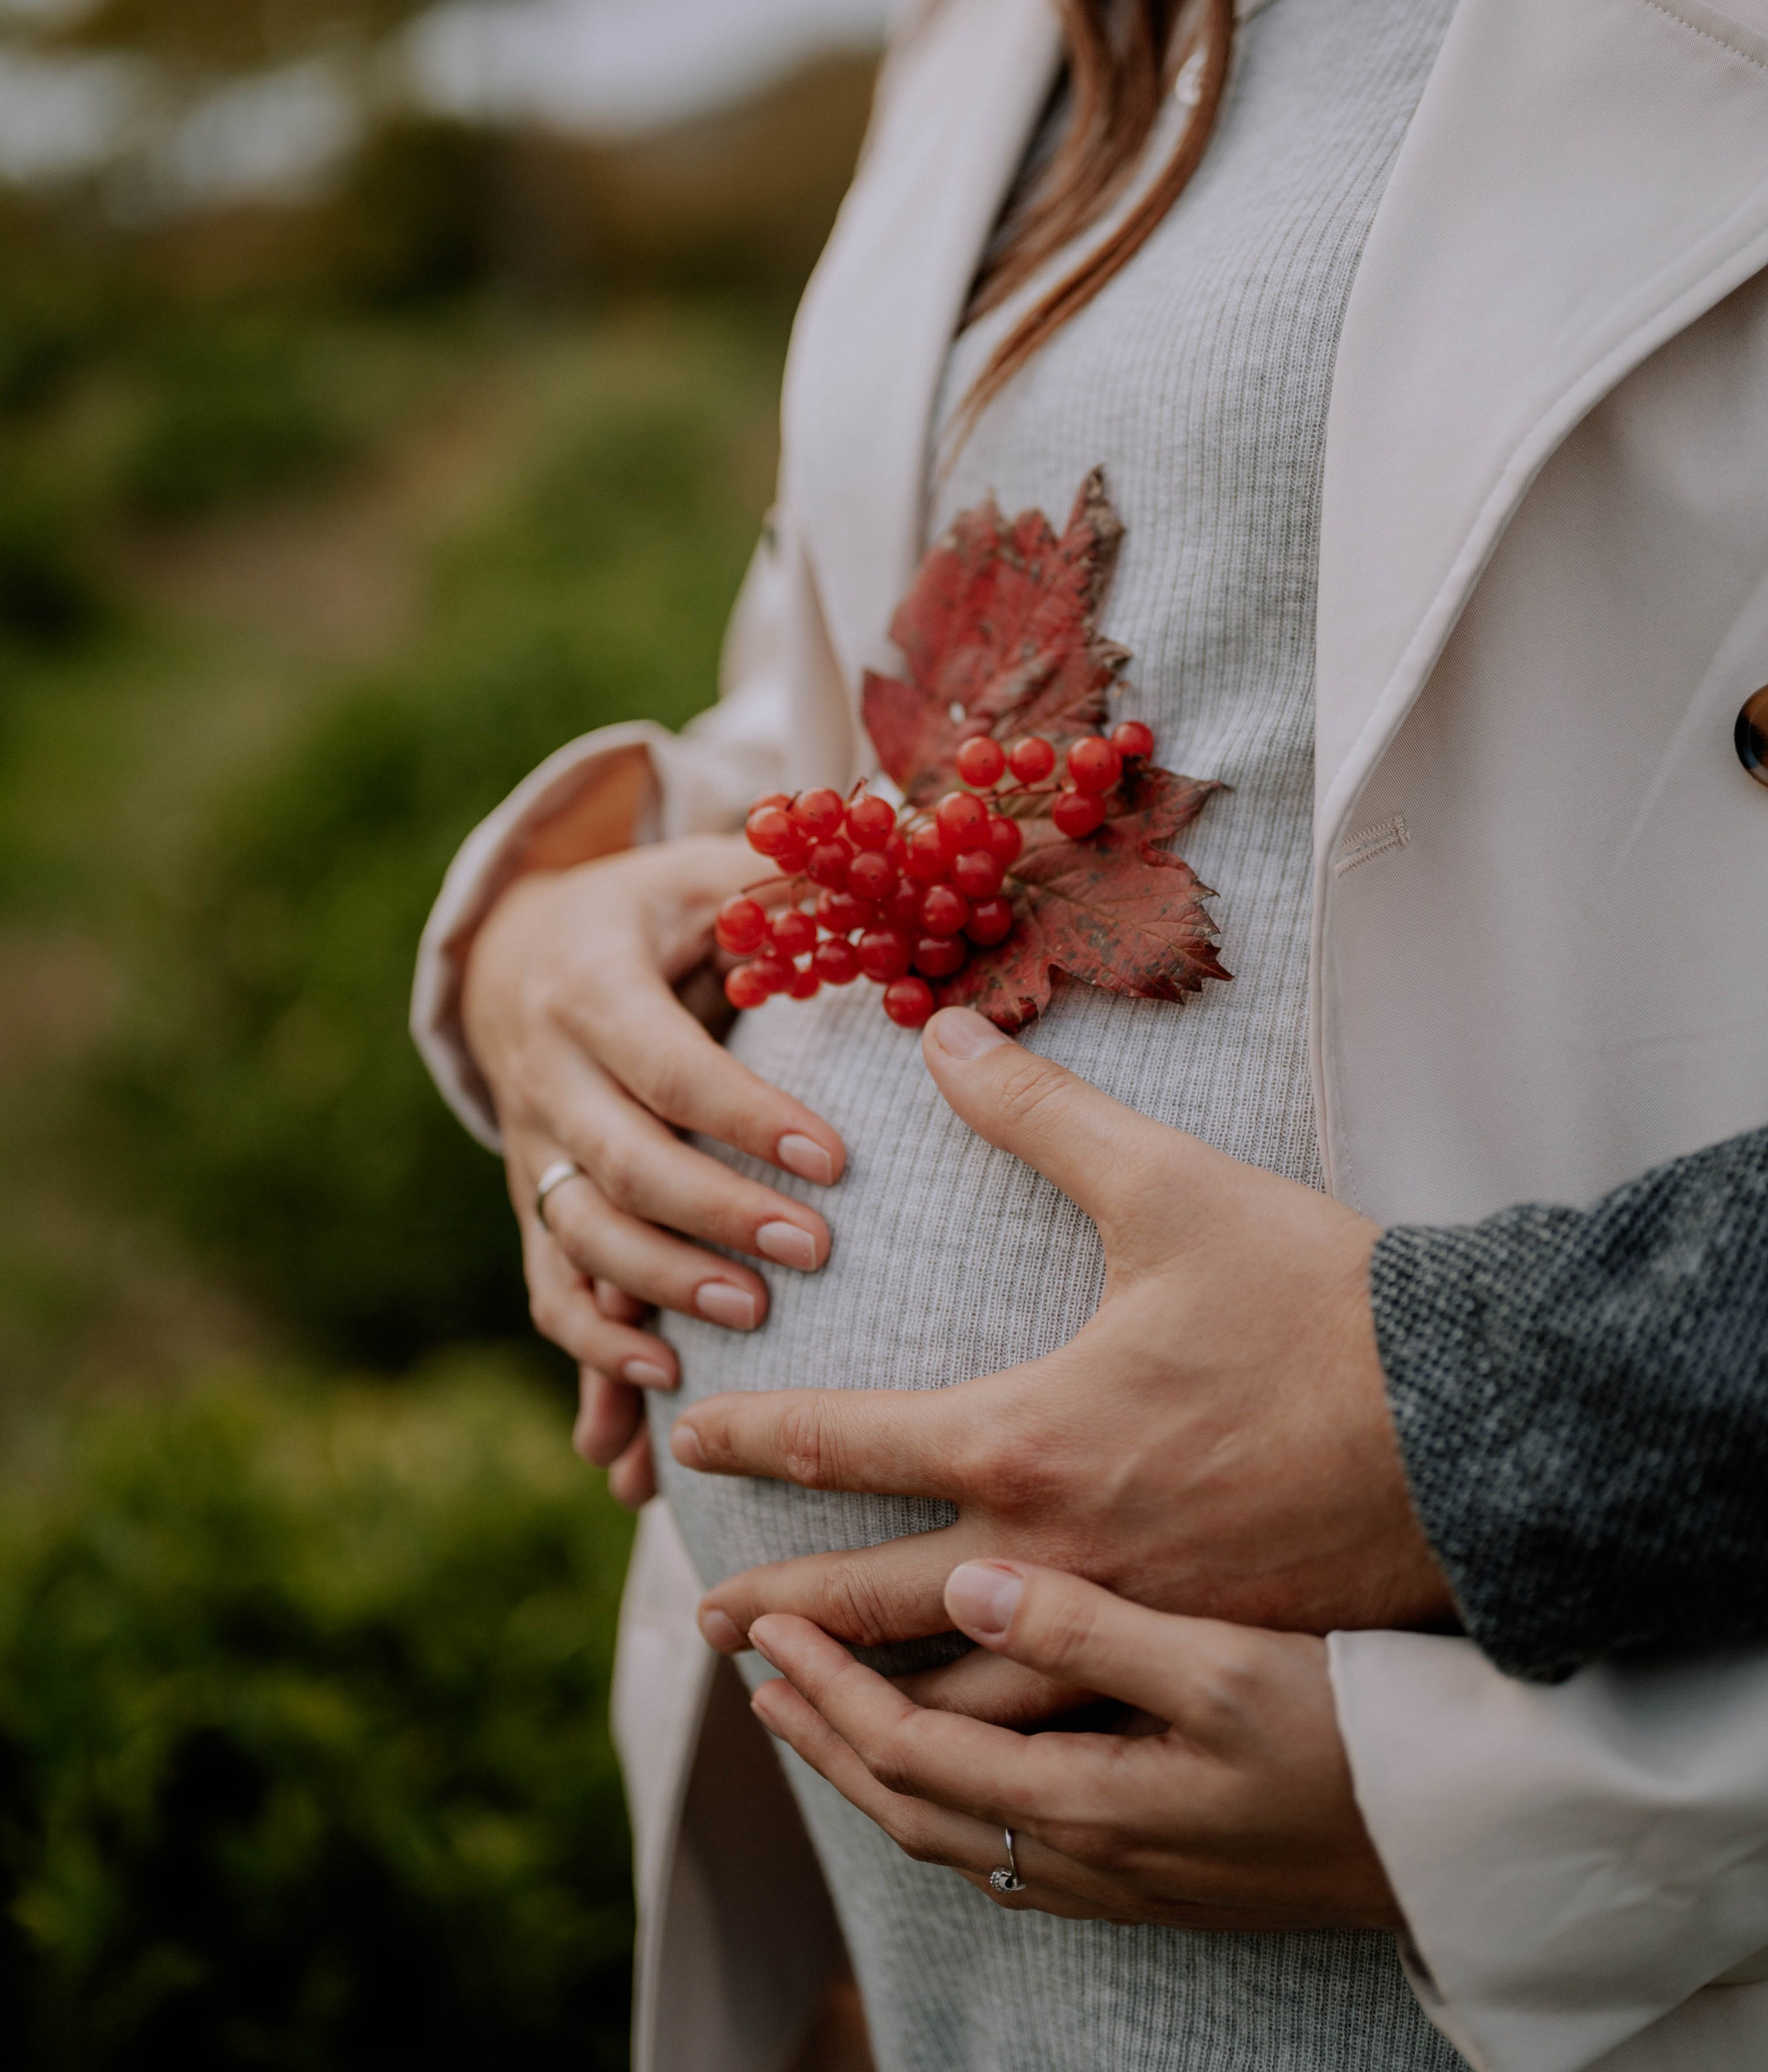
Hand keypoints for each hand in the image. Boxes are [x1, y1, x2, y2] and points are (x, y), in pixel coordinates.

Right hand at [463, 836, 846, 1506]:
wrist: (515, 950)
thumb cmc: (651, 908)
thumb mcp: (702, 870)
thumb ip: (789, 875)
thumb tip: (913, 849)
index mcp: (591, 986)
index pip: (670, 1066)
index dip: (746, 1116)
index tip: (837, 1159)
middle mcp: (547, 1073)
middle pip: (621, 1163)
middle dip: (715, 1214)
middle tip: (814, 1251)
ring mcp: (531, 1148)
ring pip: (578, 1236)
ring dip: (656, 1292)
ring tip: (748, 1322)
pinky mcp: (531, 1204)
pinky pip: (548, 1289)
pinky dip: (589, 1357)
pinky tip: (646, 1411)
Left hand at [676, 1007, 1449, 1675]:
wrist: (1477, 1431)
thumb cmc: (1322, 1304)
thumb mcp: (1173, 1186)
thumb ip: (1042, 1114)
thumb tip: (948, 1029)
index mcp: (1029, 1440)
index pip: (847, 1446)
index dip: (756, 1441)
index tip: (689, 1445)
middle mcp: (1054, 1555)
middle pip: (872, 1605)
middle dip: (782, 1620)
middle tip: (708, 1625)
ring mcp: (1123, 1629)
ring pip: (958, 1699)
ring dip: (869, 1701)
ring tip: (810, 1706)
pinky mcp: (1191, 1664)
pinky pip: (1057, 1728)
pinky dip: (985, 1742)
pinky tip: (968, 1744)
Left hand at [749, 1559, 1401, 1933]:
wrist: (1466, 1838)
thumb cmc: (1356, 1730)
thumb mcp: (1224, 1666)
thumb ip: (1087, 1629)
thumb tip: (964, 1586)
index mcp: (1086, 1800)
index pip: (908, 1749)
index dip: (825, 1686)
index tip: (761, 1623)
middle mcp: (1088, 1855)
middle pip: (911, 1803)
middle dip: (822, 1735)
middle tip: (753, 1668)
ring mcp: (1124, 1875)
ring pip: (956, 1831)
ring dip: (876, 1768)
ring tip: (820, 1711)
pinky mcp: (1159, 1872)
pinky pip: (1010, 1842)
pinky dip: (947, 1795)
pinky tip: (951, 1762)